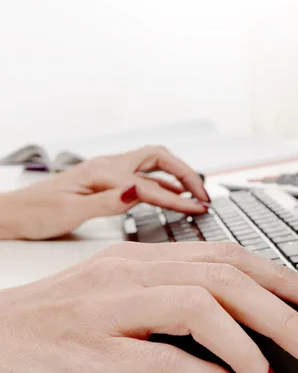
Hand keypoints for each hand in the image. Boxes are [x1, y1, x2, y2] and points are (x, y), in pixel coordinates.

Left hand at [0, 145, 208, 239]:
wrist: (14, 212)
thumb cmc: (37, 213)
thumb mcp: (70, 213)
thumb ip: (107, 202)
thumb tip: (138, 192)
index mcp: (102, 173)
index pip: (151, 186)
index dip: (178, 198)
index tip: (199, 210)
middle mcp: (108, 166)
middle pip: (160, 159)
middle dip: (186, 173)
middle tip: (204, 195)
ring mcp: (108, 171)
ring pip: (154, 165)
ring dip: (178, 175)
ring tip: (196, 194)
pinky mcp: (107, 180)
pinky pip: (143, 176)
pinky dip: (163, 183)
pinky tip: (170, 194)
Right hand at [0, 242, 297, 372]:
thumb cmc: (53, 320)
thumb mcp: (117, 295)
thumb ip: (170, 299)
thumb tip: (232, 322)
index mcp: (140, 257)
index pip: (226, 255)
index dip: (279, 277)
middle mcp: (130, 273)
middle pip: (225, 278)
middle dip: (284, 312)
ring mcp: (110, 309)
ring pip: (201, 308)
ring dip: (251, 346)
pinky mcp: (92, 351)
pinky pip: (162, 357)